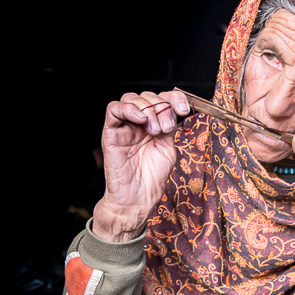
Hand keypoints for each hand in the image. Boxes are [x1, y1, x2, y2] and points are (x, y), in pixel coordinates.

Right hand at [92, 90, 190, 241]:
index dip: (174, 98)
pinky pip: (113, 109)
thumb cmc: (151, 178)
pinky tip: (140, 119)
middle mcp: (139, 123)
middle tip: (166, 128)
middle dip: (161, 108)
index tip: (183, 109)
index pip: (162, 99)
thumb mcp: (167, 148)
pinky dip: (128, 109)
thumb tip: (176, 109)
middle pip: (148, 96)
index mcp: (154, 124)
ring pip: (131, 99)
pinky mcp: (111, 132)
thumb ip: (170, 128)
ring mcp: (124, 126)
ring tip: (154, 130)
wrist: (137, 198)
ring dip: (148, 109)